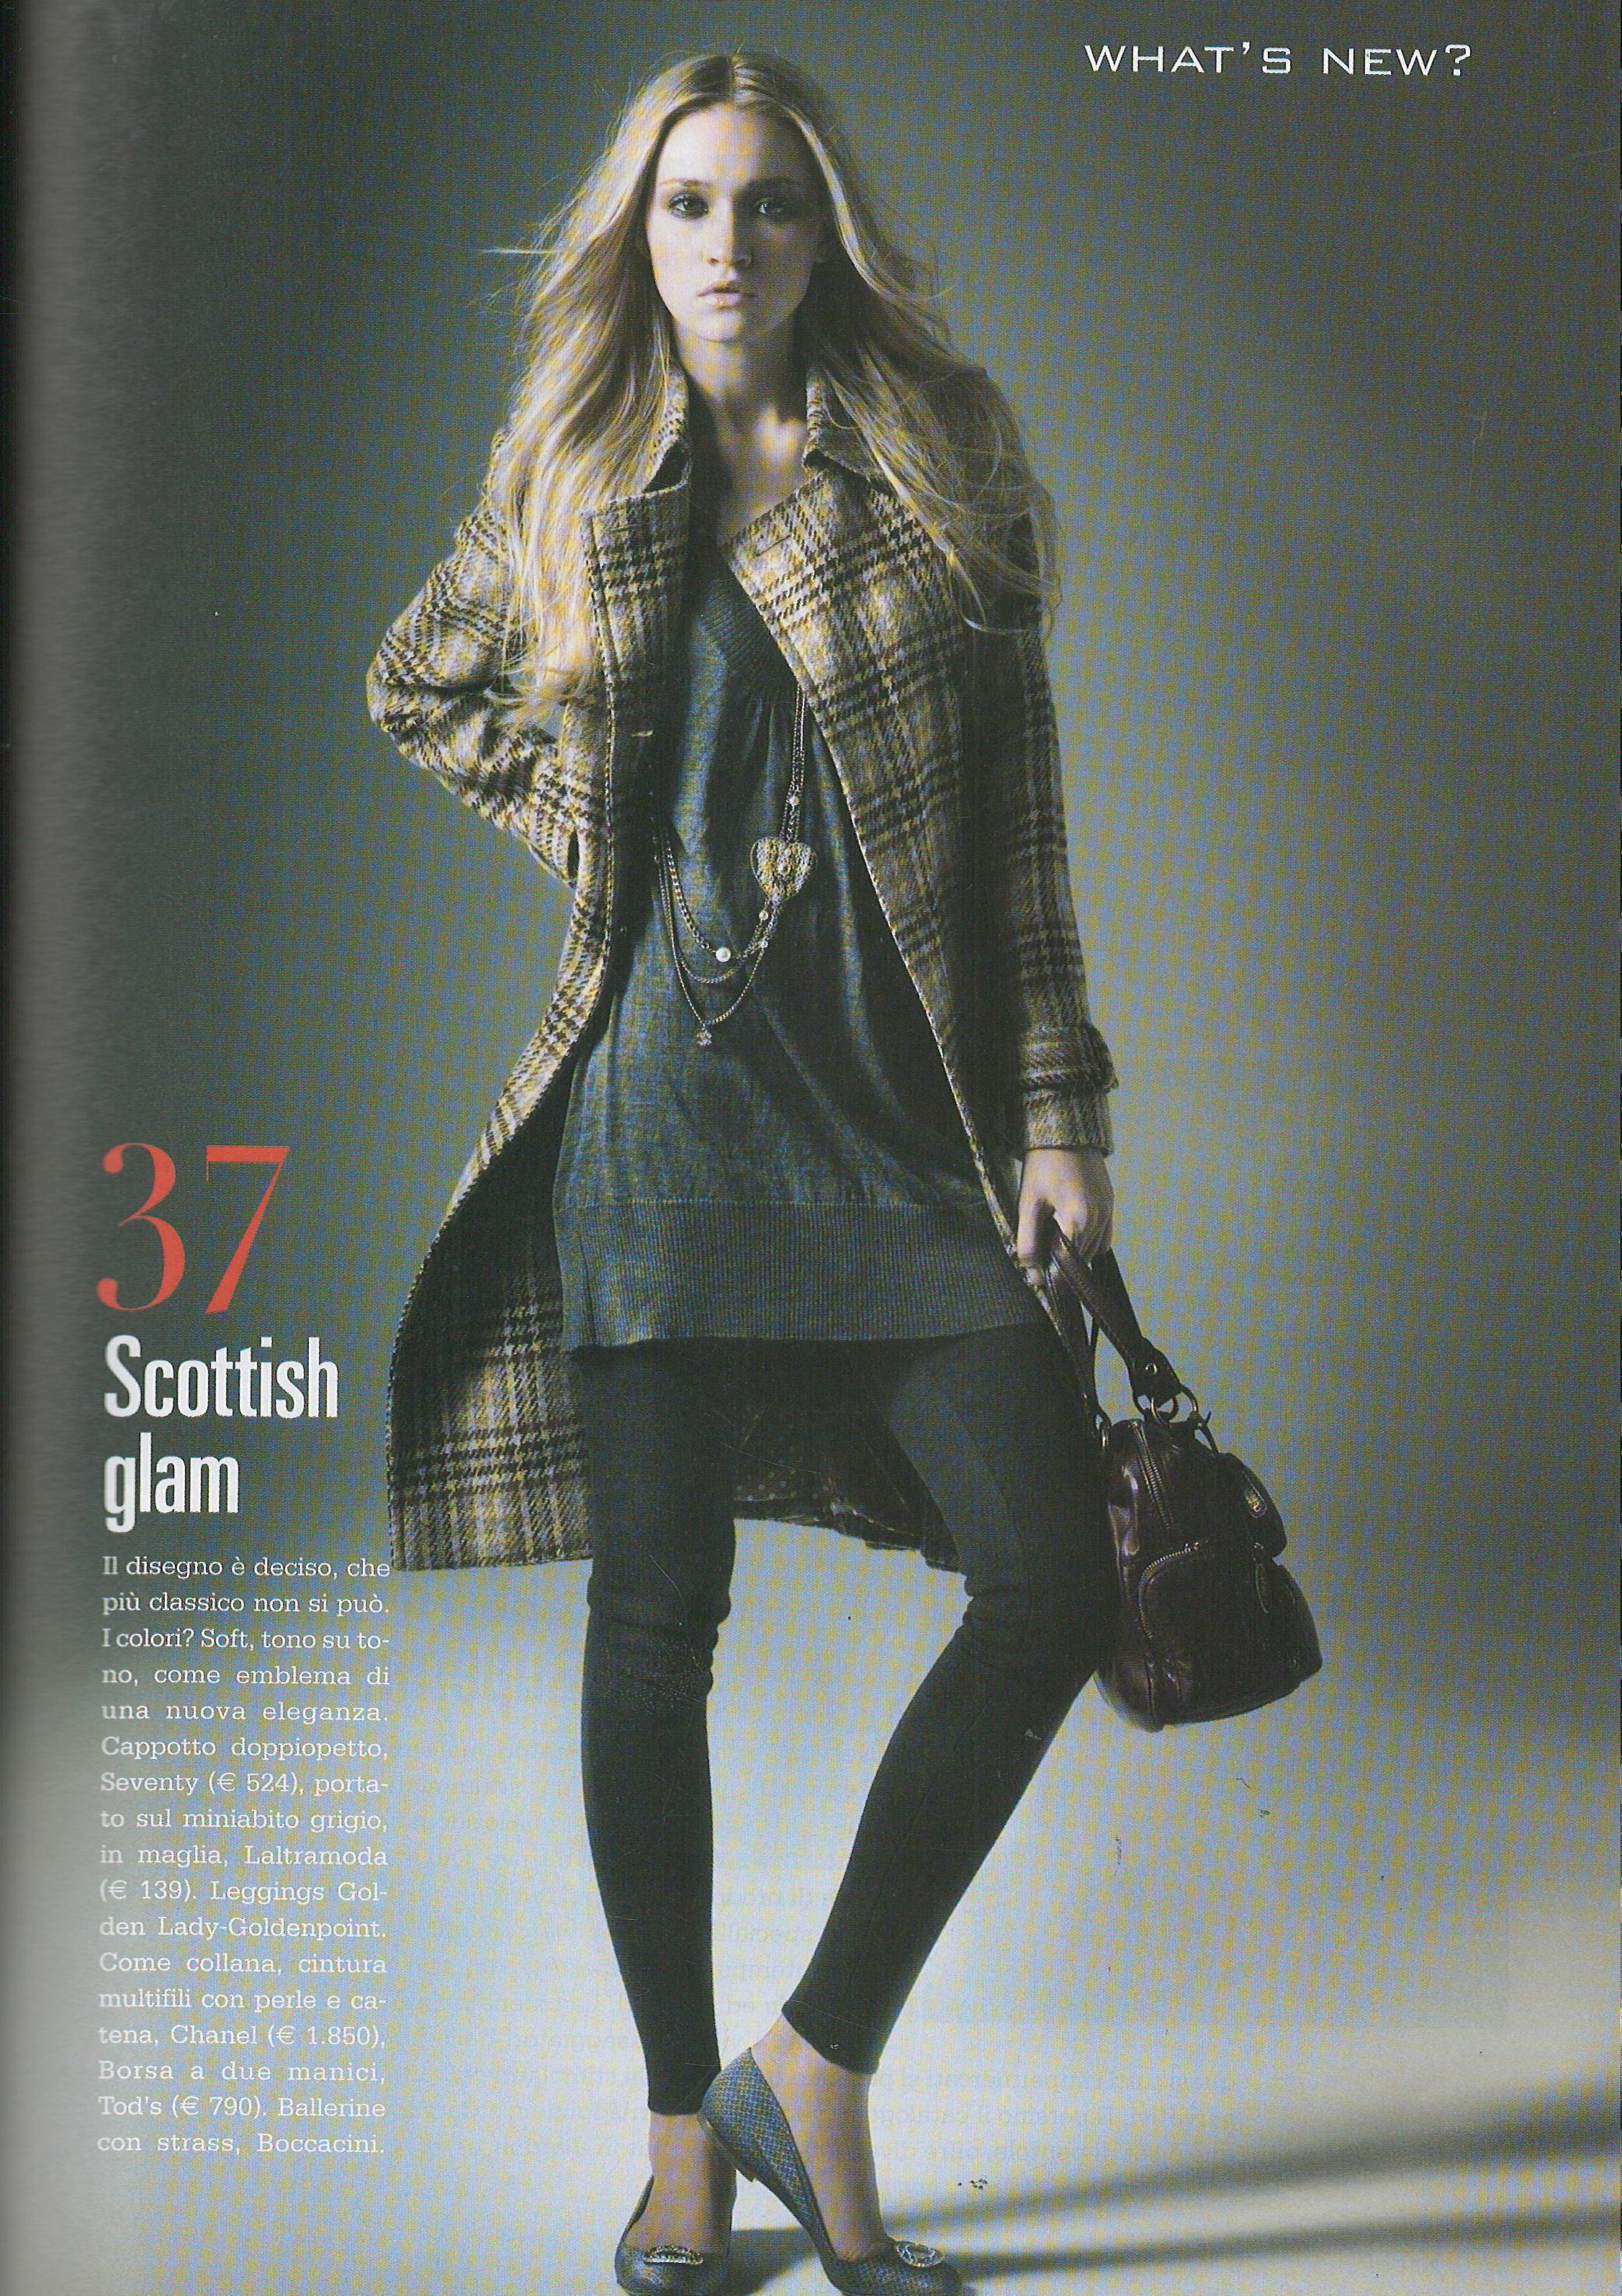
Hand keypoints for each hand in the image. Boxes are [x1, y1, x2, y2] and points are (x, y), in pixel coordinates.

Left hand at [1016, 1146, 1112, 1271]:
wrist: (1063, 1131)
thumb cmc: (1042, 1166)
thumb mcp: (1028, 1204)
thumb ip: (1029, 1243)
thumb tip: (1034, 1276)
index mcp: (1079, 1219)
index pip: (1069, 1266)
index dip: (1052, 1274)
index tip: (1036, 1273)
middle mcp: (1100, 1218)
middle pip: (1082, 1259)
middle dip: (1061, 1261)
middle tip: (1039, 1248)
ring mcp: (1108, 1210)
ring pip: (1093, 1249)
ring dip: (1074, 1251)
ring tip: (1051, 1232)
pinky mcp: (1110, 1202)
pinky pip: (1103, 1235)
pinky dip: (1087, 1240)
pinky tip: (1068, 1227)